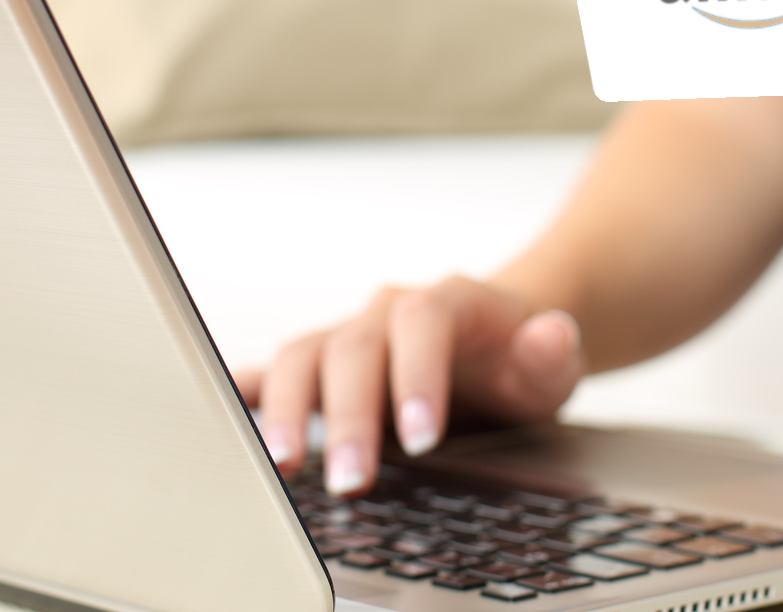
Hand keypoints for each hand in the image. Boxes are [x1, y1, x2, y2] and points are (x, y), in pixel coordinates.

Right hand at [235, 275, 583, 495]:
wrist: (498, 339)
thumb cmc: (520, 356)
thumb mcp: (553, 359)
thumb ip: (552, 350)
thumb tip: (553, 334)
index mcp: (445, 301)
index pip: (421, 321)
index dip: (417, 374)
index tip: (423, 436)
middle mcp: (386, 312)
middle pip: (353, 345)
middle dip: (350, 415)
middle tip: (354, 480)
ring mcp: (349, 336)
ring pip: (303, 356)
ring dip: (288, 409)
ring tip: (285, 466)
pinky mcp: (324, 367)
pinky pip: (277, 370)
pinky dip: (250, 392)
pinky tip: (229, 420)